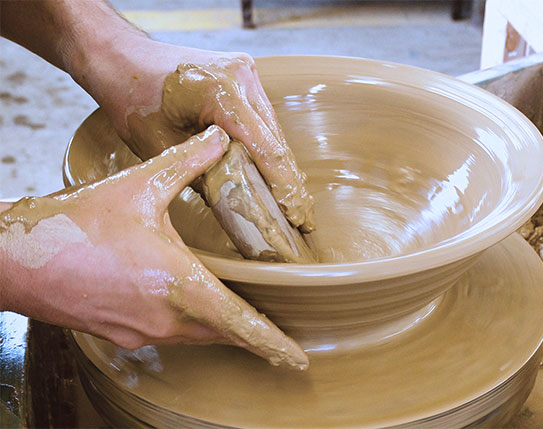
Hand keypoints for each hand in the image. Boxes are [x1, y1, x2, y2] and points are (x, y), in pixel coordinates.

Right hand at [0, 126, 307, 369]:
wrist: (17, 258)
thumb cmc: (77, 224)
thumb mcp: (139, 186)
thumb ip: (187, 162)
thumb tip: (221, 138)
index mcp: (178, 284)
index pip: (239, 322)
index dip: (271, 341)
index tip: (296, 357)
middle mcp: (164, 317)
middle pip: (223, 334)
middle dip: (253, 335)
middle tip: (279, 333)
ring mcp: (141, 331)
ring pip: (196, 337)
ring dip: (221, 329)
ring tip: (242, 318)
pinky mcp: (121, 334)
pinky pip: (169, 335)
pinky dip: (190, 326)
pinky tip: (189, 306)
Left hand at [90, 38, 314, 232]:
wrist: (121, 58)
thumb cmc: (133, 99)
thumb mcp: (164, 147)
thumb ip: (203, 175)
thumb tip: (238, 206)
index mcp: (221, 92)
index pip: (266, 148)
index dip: (284, 187)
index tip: (297, 216)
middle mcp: (241, 77)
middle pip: (276, 140)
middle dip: (290, 182)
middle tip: (304, 219)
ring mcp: (244, 72)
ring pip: (272, 130)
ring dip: (282, 166)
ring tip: (294, 202)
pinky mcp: (241, 76)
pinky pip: (261, 118)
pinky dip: (267, 147)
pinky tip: (275, 173)